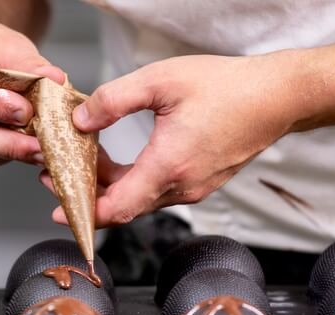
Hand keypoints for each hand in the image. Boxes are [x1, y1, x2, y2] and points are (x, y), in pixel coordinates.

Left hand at [42, 53, 304, 225]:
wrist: (277, 97)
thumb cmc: (226, 87)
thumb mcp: (161, 81)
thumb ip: (114, 100)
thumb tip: (80, 121)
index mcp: (169, 166)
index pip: (119, 208)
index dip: (84, 213)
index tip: (58, 212)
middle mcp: (183, 187)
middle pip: (125, 207)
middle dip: (88, 197)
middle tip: (57, 178)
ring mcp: (194, 188)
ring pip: (141, 199)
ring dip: (111, 188)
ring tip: (86, 164)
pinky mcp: (201, 183)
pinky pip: (158, 191)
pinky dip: (133, 182)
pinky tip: (119, 162)